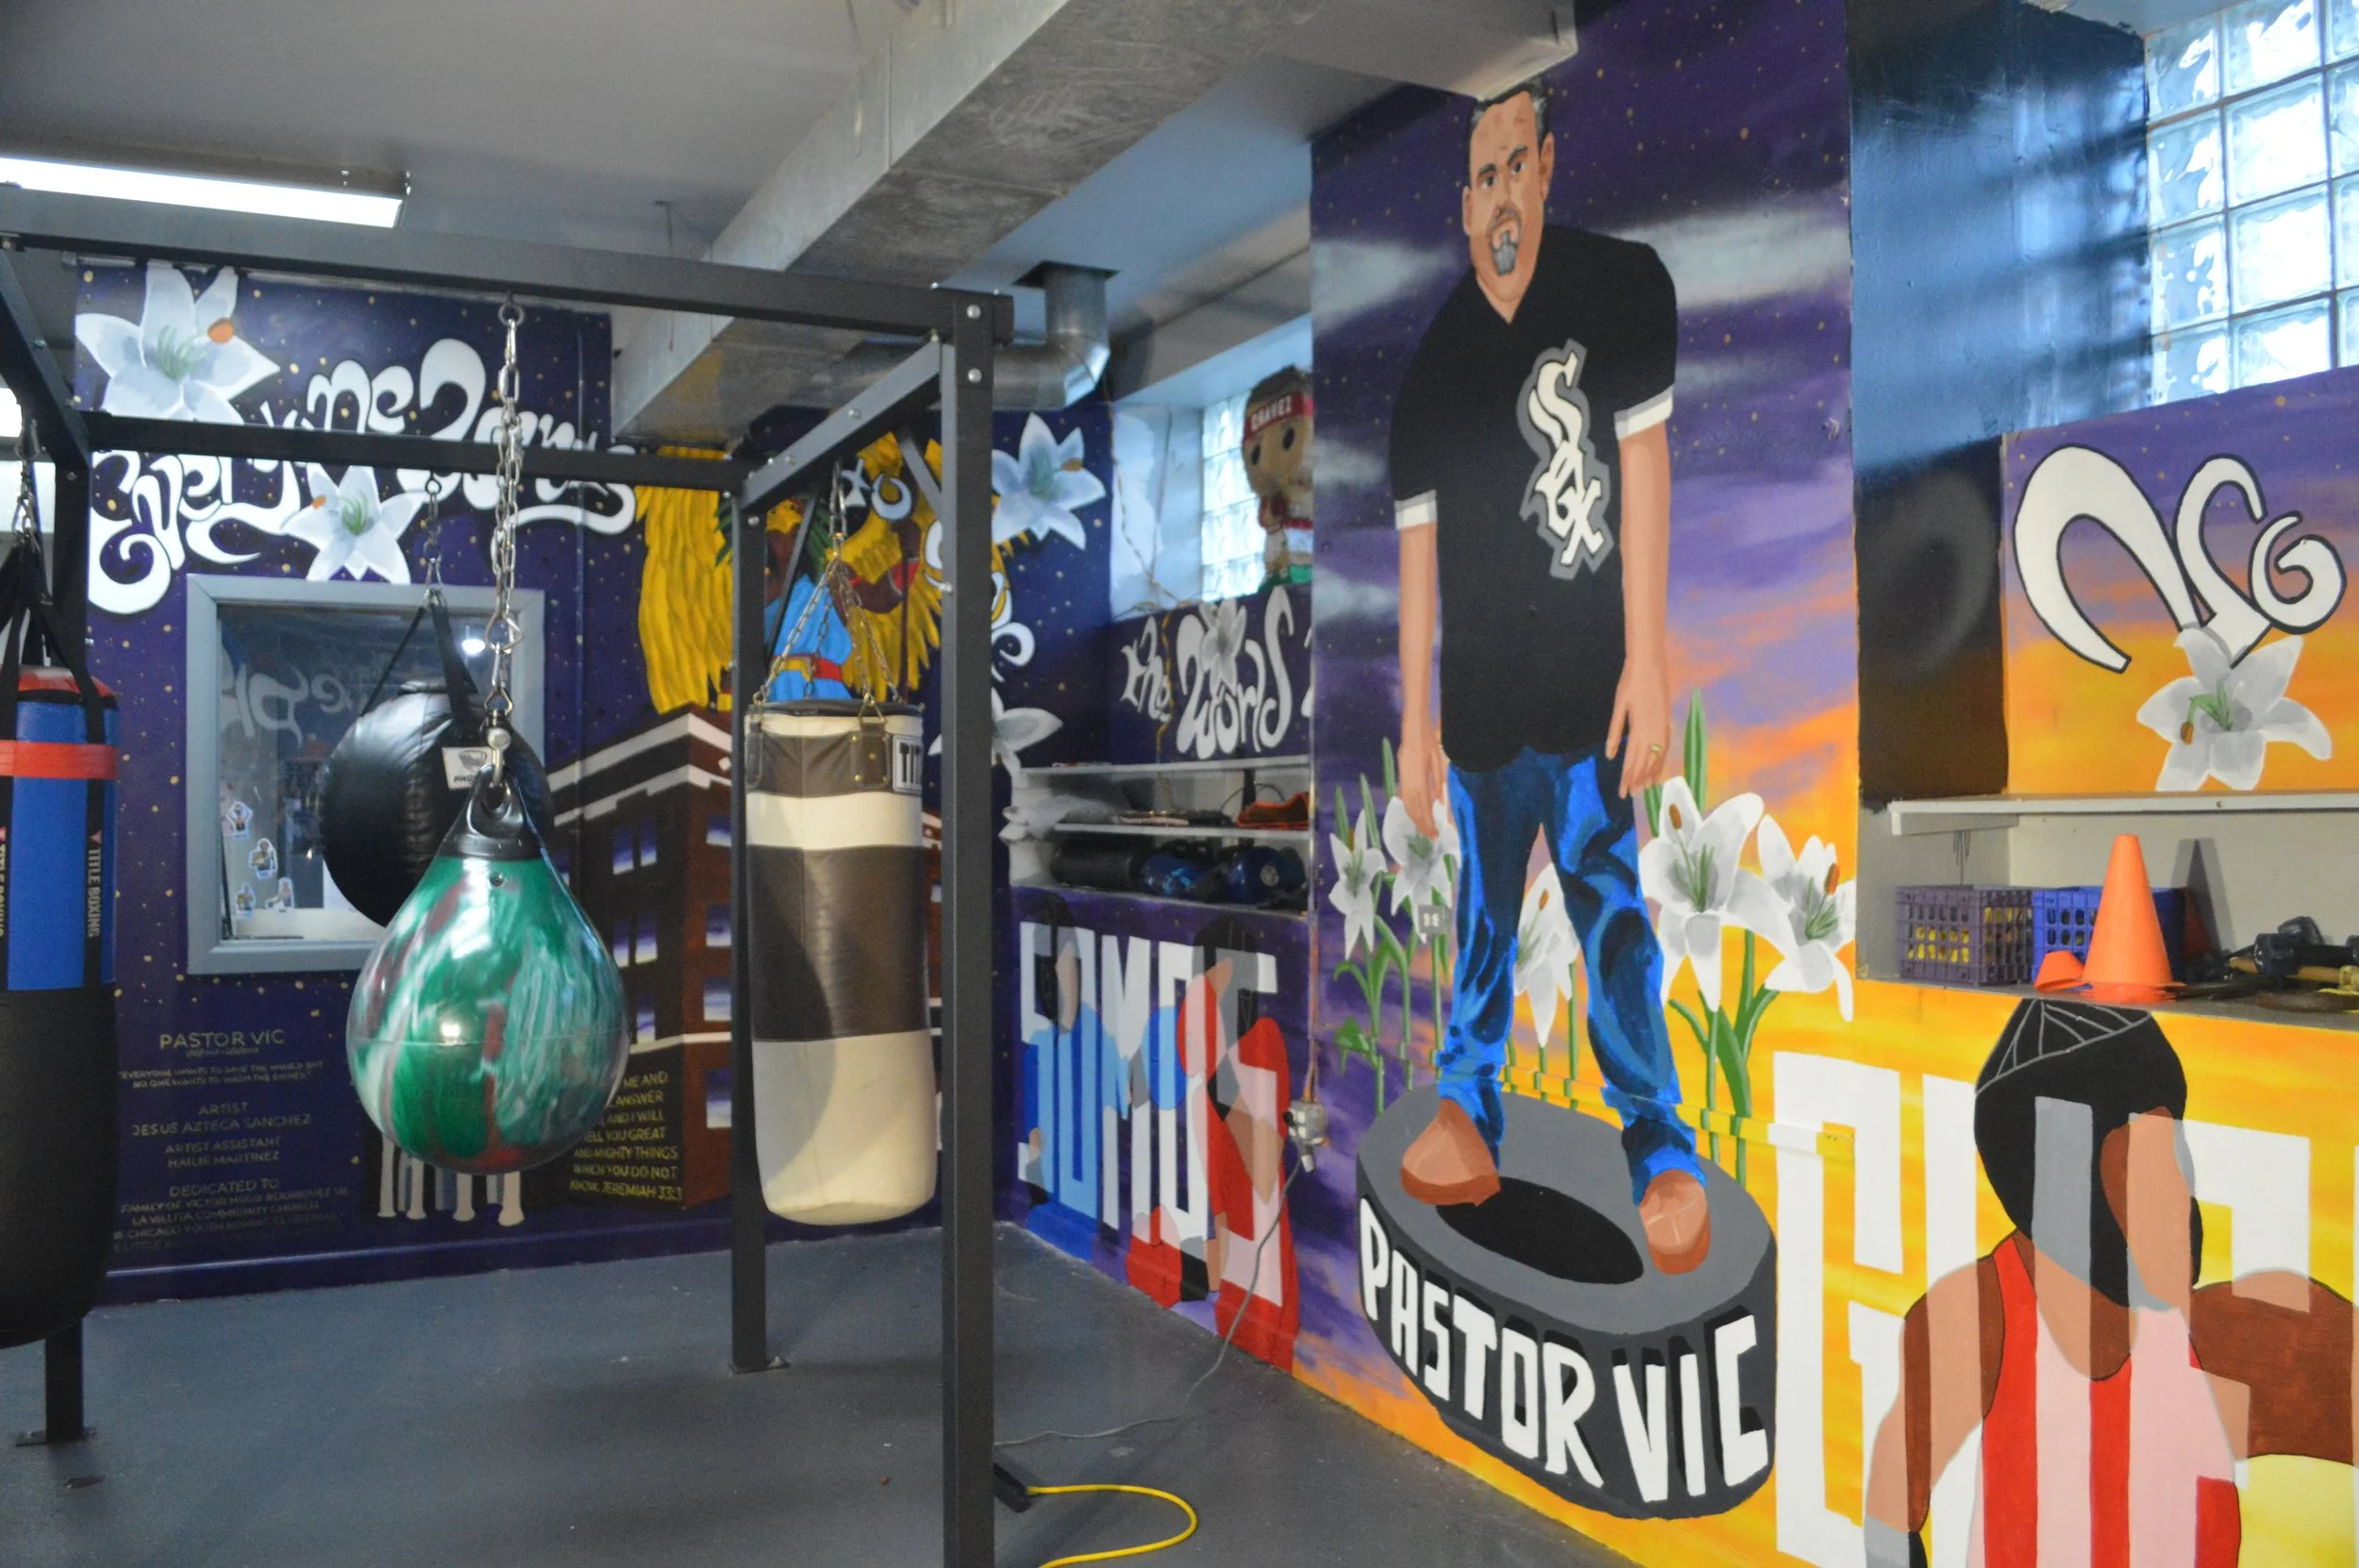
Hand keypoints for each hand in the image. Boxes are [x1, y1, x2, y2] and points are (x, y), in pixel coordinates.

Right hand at [1398, 721, 1448, 836]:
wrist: (1413, 725)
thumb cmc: (1428, 739)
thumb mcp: (1438, 759)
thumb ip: (1438, 780)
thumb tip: (1438, 800)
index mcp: (1418, 775)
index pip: (1423, 803)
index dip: (1427, 819)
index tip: (1434, 831)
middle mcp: (1408, 778)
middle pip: (1412, 806)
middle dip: (1421, 822)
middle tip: (1430, 834)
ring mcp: (1402, 775)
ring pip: (1406, 801)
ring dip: (1414, 816)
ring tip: (1423, 826)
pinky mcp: (1401, 773)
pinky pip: (1403, 794)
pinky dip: (1409, 806)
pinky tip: (1415, 811)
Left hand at [1606, 652, 1671, 797]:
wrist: (1650, 664)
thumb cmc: (1630, 683)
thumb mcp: (1619, 707)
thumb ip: (1615, 732)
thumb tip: (1610, 756)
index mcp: (1639, 729)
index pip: (1632, 760)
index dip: (1627, 777)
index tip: (1623, 792)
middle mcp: (1653, 732)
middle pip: (1644, 762)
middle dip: (1637, 779)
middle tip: (1631, 795)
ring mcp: (1663, 728)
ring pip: (1656, 758)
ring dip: (1650, 774)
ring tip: (1645, 789)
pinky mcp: (1667, 723)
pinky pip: (1665, 749)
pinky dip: (1661, 762)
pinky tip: (1658, 769)